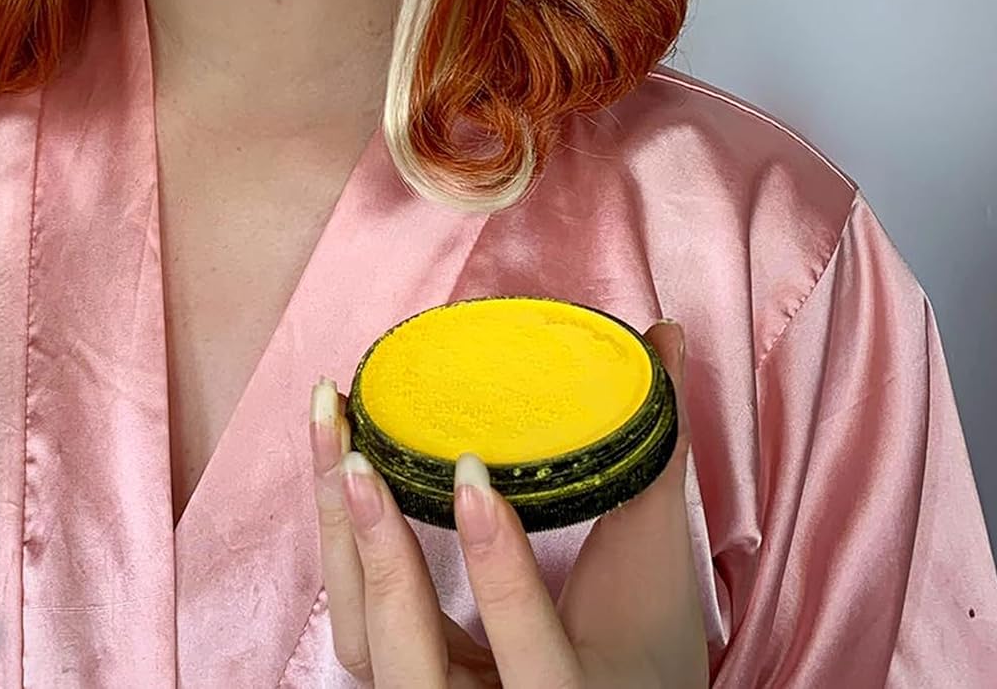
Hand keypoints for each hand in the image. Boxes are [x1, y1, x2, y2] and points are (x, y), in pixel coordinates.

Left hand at [308, 320, 707, 687]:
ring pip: (362, 636)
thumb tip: (663, 340)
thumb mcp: (656, 571)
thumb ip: (652, 462)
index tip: (472, 474)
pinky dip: (340, 535)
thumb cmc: (644, 647)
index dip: (496, 571)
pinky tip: (335, 457)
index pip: (528, 660)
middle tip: (357, 459)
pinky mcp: (399, 671)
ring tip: (332, 427)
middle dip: (379, 555)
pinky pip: (356, 612)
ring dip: (339, 530)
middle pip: (407, 662)